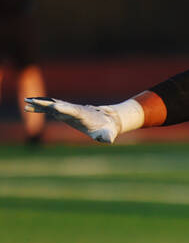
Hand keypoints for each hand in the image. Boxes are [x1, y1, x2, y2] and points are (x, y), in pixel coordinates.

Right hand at [24, 97, 143, 143]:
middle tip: (34, 101)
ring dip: (39, 104)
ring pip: (51, 105)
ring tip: (26, 102)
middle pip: (58, 105)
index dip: (64, 109)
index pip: (72, 110)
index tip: (55, 107)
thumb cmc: (106, 129)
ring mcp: (67, 110)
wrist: (107, 119)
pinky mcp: (64, 112)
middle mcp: (73, 110)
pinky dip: (40, 108)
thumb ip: (106, 137)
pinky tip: (28, 107)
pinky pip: (49, 109)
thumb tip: (108, 141)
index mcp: (82, 114)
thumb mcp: (107, 134)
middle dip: (46, 104)